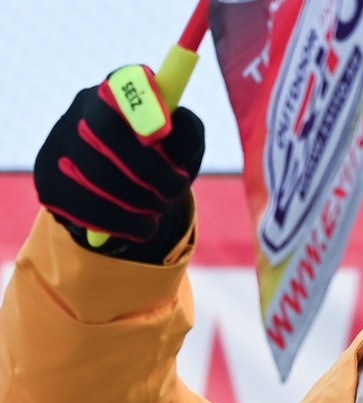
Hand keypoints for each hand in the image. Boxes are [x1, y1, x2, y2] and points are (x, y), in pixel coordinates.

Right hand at [34, 65, 203, 243]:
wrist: (132, 199)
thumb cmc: (166, 164)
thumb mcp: (185, 148)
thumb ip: (188, 133)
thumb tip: (180, 123)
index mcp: (120, 89)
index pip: (123, 88)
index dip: (140, 107)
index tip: (162, 133)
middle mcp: (83, 107)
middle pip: (105, 132)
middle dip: (148, 168)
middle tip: (175, 190)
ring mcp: (59, 142)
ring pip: (94, 173)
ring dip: (137, 199)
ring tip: (159, 210)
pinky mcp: (48, 180)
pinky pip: (81, 205)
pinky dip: (119, 222)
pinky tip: (142, 227)